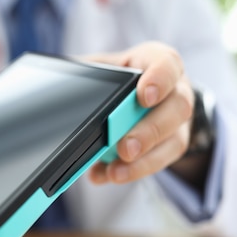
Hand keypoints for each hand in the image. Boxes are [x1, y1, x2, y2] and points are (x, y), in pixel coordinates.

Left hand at [83, 42, 194, 184]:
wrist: (140, 93)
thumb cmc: (119, 77)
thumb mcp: (102, 67)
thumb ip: (86, 73)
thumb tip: (58, 85)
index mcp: (155, 61)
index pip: (168, 63)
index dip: (159, 79)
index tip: (143, 96)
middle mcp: (175, 88)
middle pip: (177, 107)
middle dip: (149, 131)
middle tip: (125, 148)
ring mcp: (178, 120)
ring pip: (174, 140)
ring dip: (144, 161)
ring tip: (115, 172)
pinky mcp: (172, 145)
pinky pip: (161, 162)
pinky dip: (133, 172)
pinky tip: (107, 175)